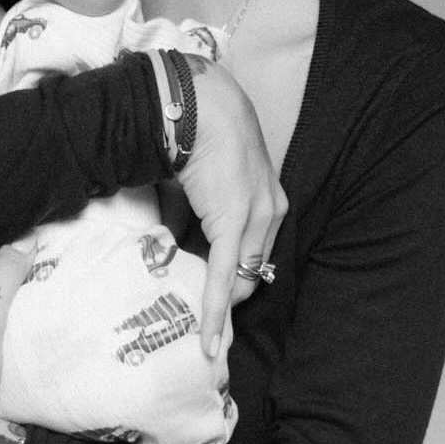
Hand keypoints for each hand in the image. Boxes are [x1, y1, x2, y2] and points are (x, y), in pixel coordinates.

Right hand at [174, 55, 287, 355]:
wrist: (199, 106)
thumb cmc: (197, 134)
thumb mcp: (201, 183)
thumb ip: (193, 216)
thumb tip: (173, 243)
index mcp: (268, 201)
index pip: (256, 255)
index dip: (237, 281)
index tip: (219, 299)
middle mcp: (271, 212)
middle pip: (252, 272)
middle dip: (229, 296)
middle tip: (204, 318)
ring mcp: (255, 218)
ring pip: (239, 278)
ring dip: (218, 302)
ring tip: (200, 329)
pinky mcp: (233, 223)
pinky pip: (224, 276)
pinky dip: (214, 310)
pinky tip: (209, 337)